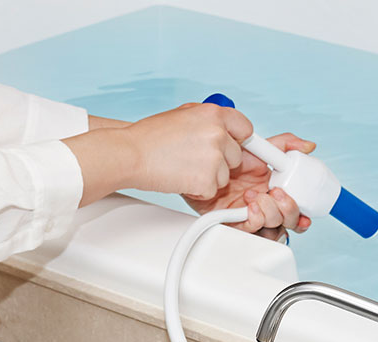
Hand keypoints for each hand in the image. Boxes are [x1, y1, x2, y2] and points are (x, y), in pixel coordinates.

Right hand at [64, 102, 252, 206]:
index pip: (245, 128)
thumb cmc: (151, 136)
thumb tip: (225, 127)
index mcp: (214, 114)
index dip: (238, 140)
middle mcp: (218, 134)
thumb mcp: (183, 115)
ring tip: (183, 167)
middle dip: (221, 162)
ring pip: (225, 177)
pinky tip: (181, 178)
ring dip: (208, 177)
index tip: (231, 146)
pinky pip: (212, 191)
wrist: (132, 154)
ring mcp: (214, 158)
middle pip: (237, 157)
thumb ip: (208, 120)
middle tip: (194, 159)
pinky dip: (198, 190)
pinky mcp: (208, 181)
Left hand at [183, 133, 315, 240]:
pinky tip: (250, 207)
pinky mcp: (235, 222)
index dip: (304, 214)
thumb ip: (284, 145)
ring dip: (271, 213)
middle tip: (277, 194)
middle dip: (289, 211)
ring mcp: (251, 214)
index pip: (296, 208)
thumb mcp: (258, 145)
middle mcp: (266, 204)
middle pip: (289, 222)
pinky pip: (251, 230)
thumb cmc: (225, 154)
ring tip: (256, 196)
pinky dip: (255, 219)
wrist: (197, 159)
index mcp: (275, 189)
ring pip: (273, 229)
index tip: (306, 210)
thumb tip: (309, 147)